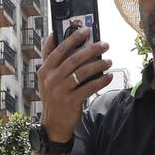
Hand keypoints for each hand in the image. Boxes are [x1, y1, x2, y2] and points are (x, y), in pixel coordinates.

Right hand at [38, 26, 112, 140]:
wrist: (53, 124)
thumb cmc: (53, 97)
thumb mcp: (46, 78)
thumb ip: (49, 58)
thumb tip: (53, 35)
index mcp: (45, 70)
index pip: (59, 49)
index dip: (73, 38)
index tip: (86, 30)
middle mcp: (51, 79)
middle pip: (74, 59)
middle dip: (92, 49)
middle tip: (105, 44)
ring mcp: (61, 90)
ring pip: (83, 72)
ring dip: (99, 64)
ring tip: (109, 61)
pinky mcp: (71, 101)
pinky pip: (89, 87)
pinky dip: (101, 81)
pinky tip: (108, 77)